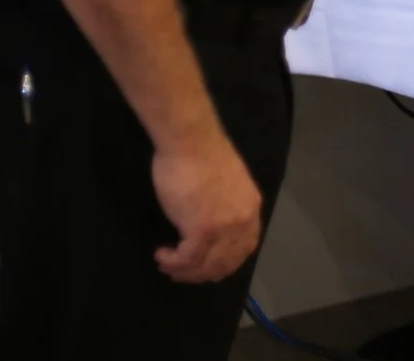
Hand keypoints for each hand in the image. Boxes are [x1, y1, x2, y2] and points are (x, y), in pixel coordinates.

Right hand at [150, 129, 263, 283]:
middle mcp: (243, 221)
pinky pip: (188, 258)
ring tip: (168, 266)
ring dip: (185, 271)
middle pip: (226, 262)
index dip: (225, 262)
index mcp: (251, 207)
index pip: (245, 247)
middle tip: (182, 272)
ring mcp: (224, 227)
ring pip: (206, 265)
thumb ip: (226, 205)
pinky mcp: (201, 230)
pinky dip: (173, 262)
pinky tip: (162, 255)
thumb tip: (213, 222)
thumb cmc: (202, 154)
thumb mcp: (228, 183)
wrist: (191, 141)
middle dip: (203, 272)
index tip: (207, 266)